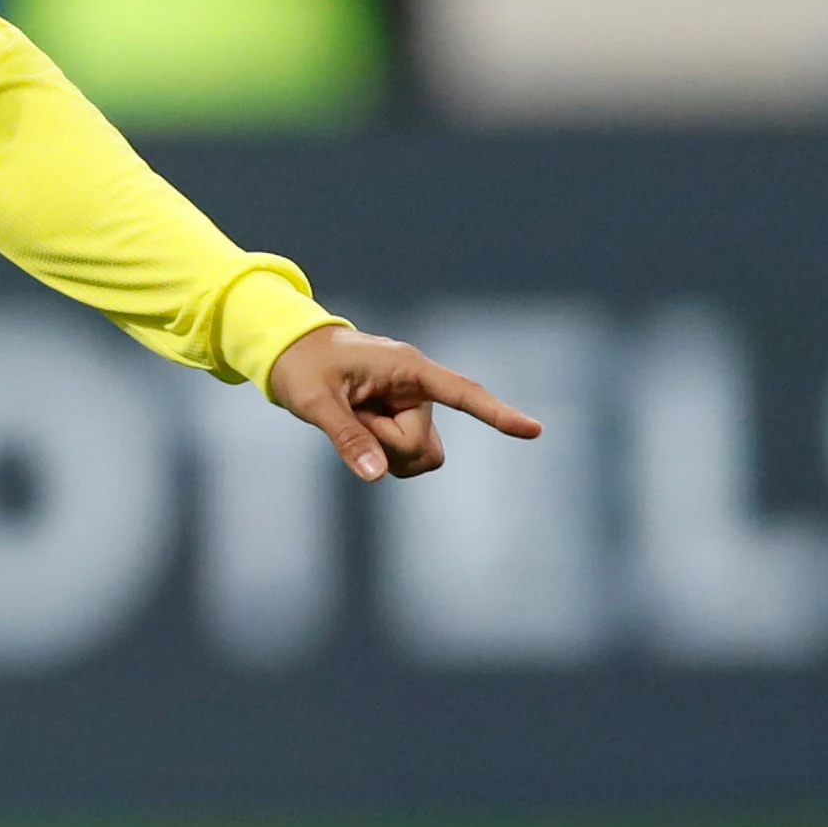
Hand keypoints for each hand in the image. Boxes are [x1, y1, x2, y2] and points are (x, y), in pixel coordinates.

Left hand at [265, 325, 542, 481]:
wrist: (292, 351)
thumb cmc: (303, 366)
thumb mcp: (316, 401)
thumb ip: (346, 436)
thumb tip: (376, 475)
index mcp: (407, 367)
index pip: (462, 391)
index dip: (496, 413)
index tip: (535, 430)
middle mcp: (418, 387)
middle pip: (421, 447)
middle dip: (384, 445)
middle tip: (347, 413)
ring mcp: (413, 406)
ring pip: (419, 457)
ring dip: (385, 451)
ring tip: (352, 417)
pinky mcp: (405, 421)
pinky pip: (407, 458)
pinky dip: (382, 453)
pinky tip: (360, 425)